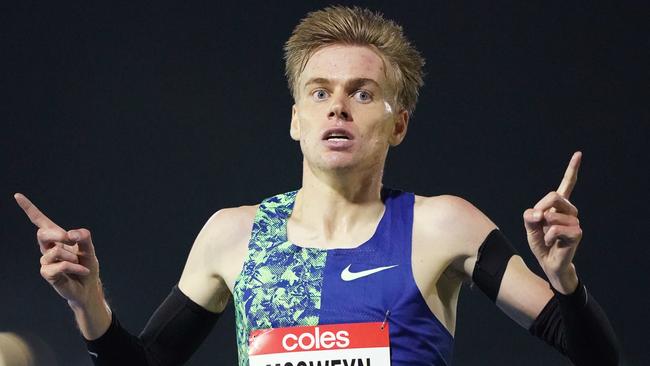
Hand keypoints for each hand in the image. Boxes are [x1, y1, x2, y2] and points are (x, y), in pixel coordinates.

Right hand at [15, 193, 101, 307]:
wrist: (88, 287)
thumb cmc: (86, 265)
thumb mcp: (89, 249)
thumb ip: (84, 237)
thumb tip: (71, 233)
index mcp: (57, 238)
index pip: (41, 221)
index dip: (29, 209)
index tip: (17, 196)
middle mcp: (48, 248)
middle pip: (43, 233)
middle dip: (57, 234)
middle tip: (70, 238)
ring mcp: (46, 261)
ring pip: (55, 251)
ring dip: (72, 256)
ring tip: (80, 263)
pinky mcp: (47, 274)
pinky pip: (60, 266)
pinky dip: (74, 267)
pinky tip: (82, 270)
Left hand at [523, 152, 582, 293]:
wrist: (549, 264)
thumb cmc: (541, 244)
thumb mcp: (530, 228)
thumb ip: (530, 216)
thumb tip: (540, 212)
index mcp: (558, 207)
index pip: (566, 185)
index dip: (572, 170)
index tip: (579, 154)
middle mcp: (570, 211)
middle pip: (553, 196)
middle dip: (541, 207)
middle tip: (539, 222)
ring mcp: (575, 221)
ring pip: (553, 215)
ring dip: (544, 228)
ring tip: (549, 238)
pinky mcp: (577, 233)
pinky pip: (556, 229)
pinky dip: (549, 237)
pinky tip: (553, 243)